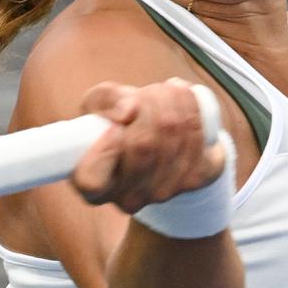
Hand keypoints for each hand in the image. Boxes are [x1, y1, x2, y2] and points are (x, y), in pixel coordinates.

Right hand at [70, 78, 225, 213]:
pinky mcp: (196, 178)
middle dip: (145, 104)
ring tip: (163, 89)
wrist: (162, 142)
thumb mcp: (98, 107)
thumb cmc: (120, 123)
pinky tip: (182, 93)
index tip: (112, 127)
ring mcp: (164, 192)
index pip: (91, 181)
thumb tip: (128, 111)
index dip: (104, 150)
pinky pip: (196, 134)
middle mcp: (129, 198)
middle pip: (142, 144)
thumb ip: (104, 100)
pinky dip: (190, 105)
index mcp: (95, 186)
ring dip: (169, 98)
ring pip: (171, 133)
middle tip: (143, 94)